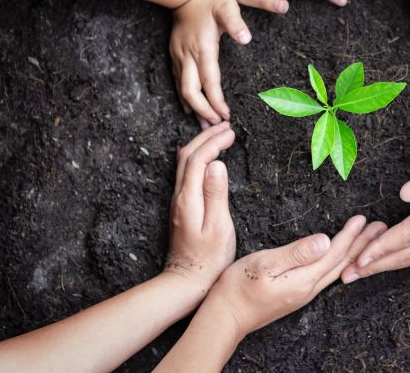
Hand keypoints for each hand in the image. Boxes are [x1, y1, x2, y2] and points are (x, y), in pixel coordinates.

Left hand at [164, 123, 236, 291]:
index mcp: (189, 198)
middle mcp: (179, 196)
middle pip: (188, 155)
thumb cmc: (208, 260)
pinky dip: (198, 158)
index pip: (199, 159)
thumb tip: (217, 164)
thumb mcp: (218, 227)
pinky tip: (208, 159)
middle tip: (226, 126)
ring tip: (219, 135)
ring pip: (185, 163)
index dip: (214, 142)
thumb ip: (216, 194)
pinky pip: (186, 173)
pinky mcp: (181, 208)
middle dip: (206, 137)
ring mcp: (178, 202)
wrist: (186, 282)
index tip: (231, 133)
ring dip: (201, 145)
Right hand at [170, 0, 250, 127]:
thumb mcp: (227, 6)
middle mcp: (188, 56)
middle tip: (215, 125)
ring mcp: (179, 57)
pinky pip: (177, 82)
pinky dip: (184, 98)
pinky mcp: (174, 56)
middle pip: (191, 91)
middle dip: (203, 111)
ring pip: (182, 90)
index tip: (225, 115)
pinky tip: (190, 108)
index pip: (209, 81)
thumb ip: (235, 23)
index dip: (216, 101)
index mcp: (203, 48)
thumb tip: (245, 38)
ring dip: (193, 109)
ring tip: (204, 126)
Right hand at [205, 215, 385, 336]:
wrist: (224, 317)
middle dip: (362, 244)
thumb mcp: (264, 264)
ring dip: (354, 253)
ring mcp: (303, 293)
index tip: (363, 219)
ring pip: (336, 270)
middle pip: (342, 263)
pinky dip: (340, 263)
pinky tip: (341, 260)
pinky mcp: (296, 294)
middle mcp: (308, 289)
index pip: (334, 253)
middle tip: (381, 228)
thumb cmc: (238, 289)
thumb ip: (296, 253)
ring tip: (368, 240)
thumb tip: (325, 240)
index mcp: (303, 280)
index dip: (350, 235)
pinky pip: (326, 276)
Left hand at [340, 141, 409, 282]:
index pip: (408, 233)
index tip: (357, 260)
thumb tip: (405, 194)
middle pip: (407, 253)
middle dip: (375, 265)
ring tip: (363, 272)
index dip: (380, 248)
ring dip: (388, 265)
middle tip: (347, 276)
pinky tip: (396, 259)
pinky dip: (406, 258)